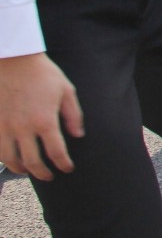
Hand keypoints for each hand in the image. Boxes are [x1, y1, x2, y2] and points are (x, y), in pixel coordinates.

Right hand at [0, 53, 83, 179]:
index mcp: (45, 121)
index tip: (68, 168)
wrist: (14, 61)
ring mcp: (5, 127)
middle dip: (43, 173)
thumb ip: (73, 116)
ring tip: (29, 171)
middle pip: (33, 162)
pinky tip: (11, 159)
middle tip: (50, 176)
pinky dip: (4, 158)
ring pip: (10, 160)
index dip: (64, 164)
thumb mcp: (66, 91)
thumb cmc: (43, 74)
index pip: (56, 152)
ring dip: (21, 170)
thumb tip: (78, 136)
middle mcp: (24, 128)